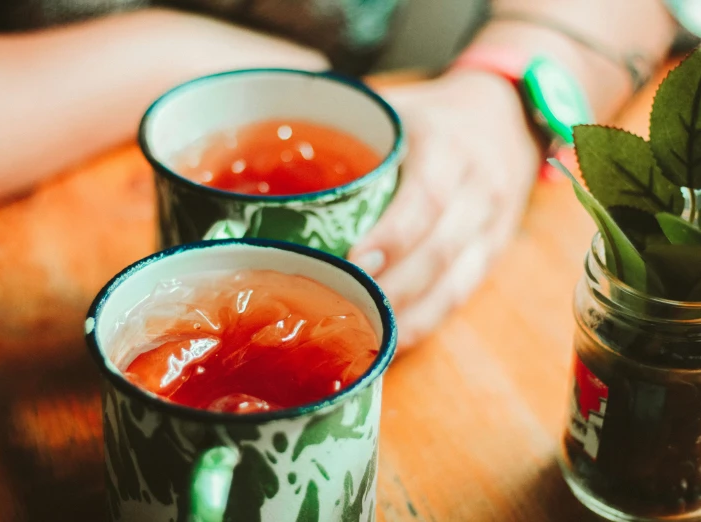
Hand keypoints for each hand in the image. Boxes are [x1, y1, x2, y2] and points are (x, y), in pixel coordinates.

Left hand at [350, 70, 542, 349]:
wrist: (509, 120)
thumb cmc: (436, 118)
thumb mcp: (400, 111)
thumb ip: (350, 134)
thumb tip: (275, 161)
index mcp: (449, 148)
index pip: (426, 197)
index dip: (392, 235)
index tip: (353, 261)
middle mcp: (479, 190)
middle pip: (438, 252)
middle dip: (392, 288)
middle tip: (344, 306)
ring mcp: (491, 227)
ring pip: (453, 284)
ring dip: (408, 316)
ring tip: (366, 336)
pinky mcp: (492, 254)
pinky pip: (461, 296)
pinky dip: (427, 322)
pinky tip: (395, 339)